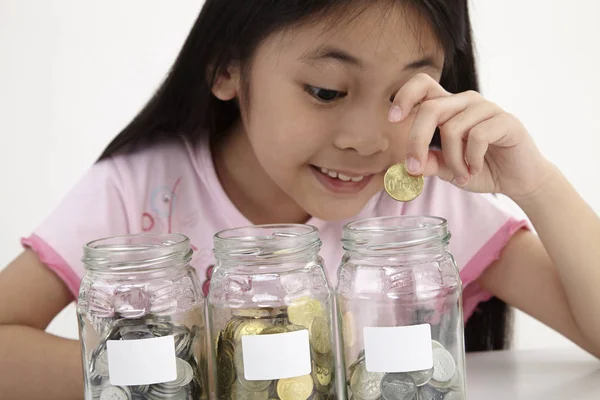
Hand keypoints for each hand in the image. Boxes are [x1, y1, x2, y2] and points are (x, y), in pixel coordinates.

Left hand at [388, 73, 553, 199]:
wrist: (519, 180)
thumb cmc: (480, 169)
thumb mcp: (447, 170)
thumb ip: (429, 163)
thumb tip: (407, 165)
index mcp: (449, 107)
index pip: (423, 85)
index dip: (405, 96)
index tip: (392, 119)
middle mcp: (466, 102)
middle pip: (431, 109)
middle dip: (416, 142)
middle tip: (414, 168)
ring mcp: (487, 109)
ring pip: (453, 129)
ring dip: (452, 161)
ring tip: (461, 175)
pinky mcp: (506, 121)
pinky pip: (477, 137)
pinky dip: (471, 160)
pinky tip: (475, 169)